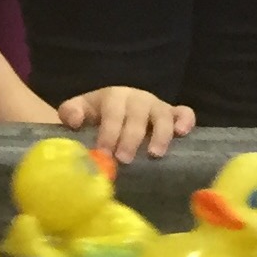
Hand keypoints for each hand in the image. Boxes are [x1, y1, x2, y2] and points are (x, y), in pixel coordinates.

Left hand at [57, 87, 195, 161]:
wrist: (115, 108)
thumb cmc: (96, 114)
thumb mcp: (79, 109)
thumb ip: (71, 112)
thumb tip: (75, 121)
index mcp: (113, 97)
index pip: (112, 113)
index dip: (108, 132)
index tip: (103, 152)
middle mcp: (137, 99)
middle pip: (137, 116)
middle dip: (130, 138)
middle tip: (123, 159)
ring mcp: (157, 105)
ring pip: (163, 115)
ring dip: (160, 135)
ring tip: (154, 154)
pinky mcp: (172, 113)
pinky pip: (184, 113)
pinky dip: (186, 121)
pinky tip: (183, 134)